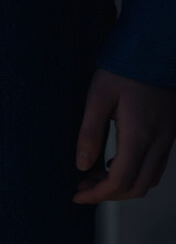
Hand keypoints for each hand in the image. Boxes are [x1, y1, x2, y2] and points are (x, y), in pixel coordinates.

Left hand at [73, 68, 175, 203]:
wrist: (155, 48)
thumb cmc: (124, 69)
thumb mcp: (97, 98)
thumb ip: (89, 134)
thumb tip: (81, 166)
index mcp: (139, 134)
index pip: (121, 181)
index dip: (98, 195)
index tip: (78, 195)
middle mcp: (159, 140)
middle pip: (138, 187)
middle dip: (109, 194)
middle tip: (83, 187)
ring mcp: (168, 137)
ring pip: (150, 179)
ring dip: (122, 185)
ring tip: (94, 177)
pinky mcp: (170, 132)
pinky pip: (156, 165)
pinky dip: (135, 173)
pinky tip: (114, 163)